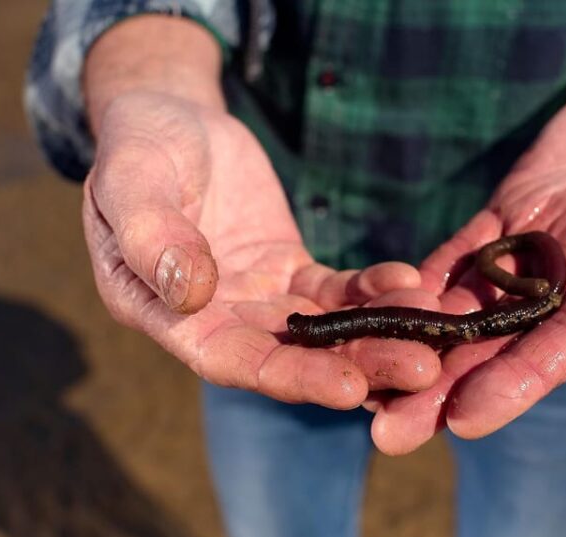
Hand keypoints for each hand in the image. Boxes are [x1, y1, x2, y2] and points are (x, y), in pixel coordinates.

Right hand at [84, 92, 439, 406]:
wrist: (171, 120)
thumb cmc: (136, 148)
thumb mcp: (130, 181)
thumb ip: (151, 234)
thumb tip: (189, 292)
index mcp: (164, 314)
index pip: (229, 360)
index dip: (289, 376)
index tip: (348, 386)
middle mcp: (216, 319)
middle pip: (290, 356)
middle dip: (357, 364)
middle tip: (421, 369)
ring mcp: (258, 298)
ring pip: (323, 329)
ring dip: (379, 332)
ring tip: (435, 326)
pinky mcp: (290, 271)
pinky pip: (337, 290)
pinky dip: (374, 290)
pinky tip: (412, 283)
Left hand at [369, 76, 565, 452]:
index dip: (521, 381)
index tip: (466, 419)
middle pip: (502, 347)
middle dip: (445, 389)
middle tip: (384, 435)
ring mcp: (533, 255)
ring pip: (466, 312)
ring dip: (413, 347)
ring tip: (353, 385)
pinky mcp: (505, 222)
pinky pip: (454, 257)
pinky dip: (413, 283)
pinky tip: (365, 309)